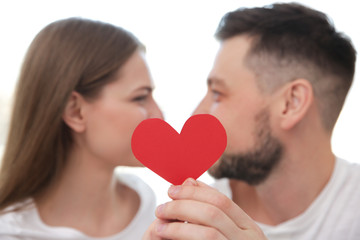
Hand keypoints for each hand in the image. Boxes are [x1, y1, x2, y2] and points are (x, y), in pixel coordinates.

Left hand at [143, 178, 266, 239]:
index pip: (221, 200)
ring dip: (178, 226)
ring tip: (159, 224)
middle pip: (213, 212)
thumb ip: (210, 209)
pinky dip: (182, 237)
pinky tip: (167, 236)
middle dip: (182, 206)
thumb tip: (189, 181)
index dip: (194, 193)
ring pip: (207, 233)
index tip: (172, 190)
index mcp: (250, 228)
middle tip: (161, 208)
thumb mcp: (226, 231)